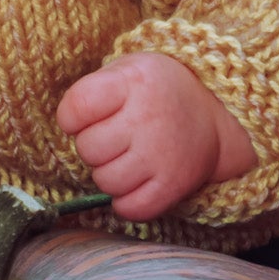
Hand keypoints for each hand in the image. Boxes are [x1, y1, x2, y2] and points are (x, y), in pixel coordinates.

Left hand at [56, 53, 255, 221]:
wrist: (212, 111)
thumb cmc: (154, 91)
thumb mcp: (126, 70)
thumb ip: (92, 91)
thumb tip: (66, 128)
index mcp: (133, 83)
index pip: (77, 107)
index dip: (71, 117)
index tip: (85, 116)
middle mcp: (148, 118)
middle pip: (88, 148)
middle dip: (92, 145)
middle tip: (113, 137)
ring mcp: (162, 154)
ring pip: (105, 181)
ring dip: (108, 174)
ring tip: (126, 158)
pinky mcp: (174, 185)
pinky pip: (130, 209)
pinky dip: (125, 202)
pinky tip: (135, 181)